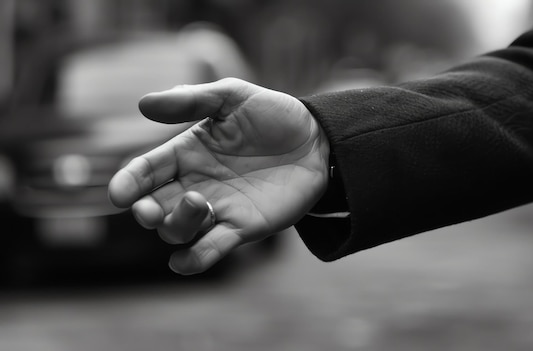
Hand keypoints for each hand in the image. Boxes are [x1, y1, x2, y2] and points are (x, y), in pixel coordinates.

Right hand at [108, 78, 328, 274]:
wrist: (316, 139)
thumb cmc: (273, 114)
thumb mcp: (232, 97)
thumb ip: (191, 101)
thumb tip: (143, 104)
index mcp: (186, 153)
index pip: (146, 172)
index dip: (128, 183)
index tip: (120, 193)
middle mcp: (195, 184)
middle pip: (156, 208)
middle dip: (147, 211)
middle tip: (151, 208)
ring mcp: (218, 209)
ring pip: (179, 231)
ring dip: (178, 225)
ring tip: (199, 202)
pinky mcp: (242, 227)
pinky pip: (211, 250)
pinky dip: (195, 259)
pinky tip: (185, 262)